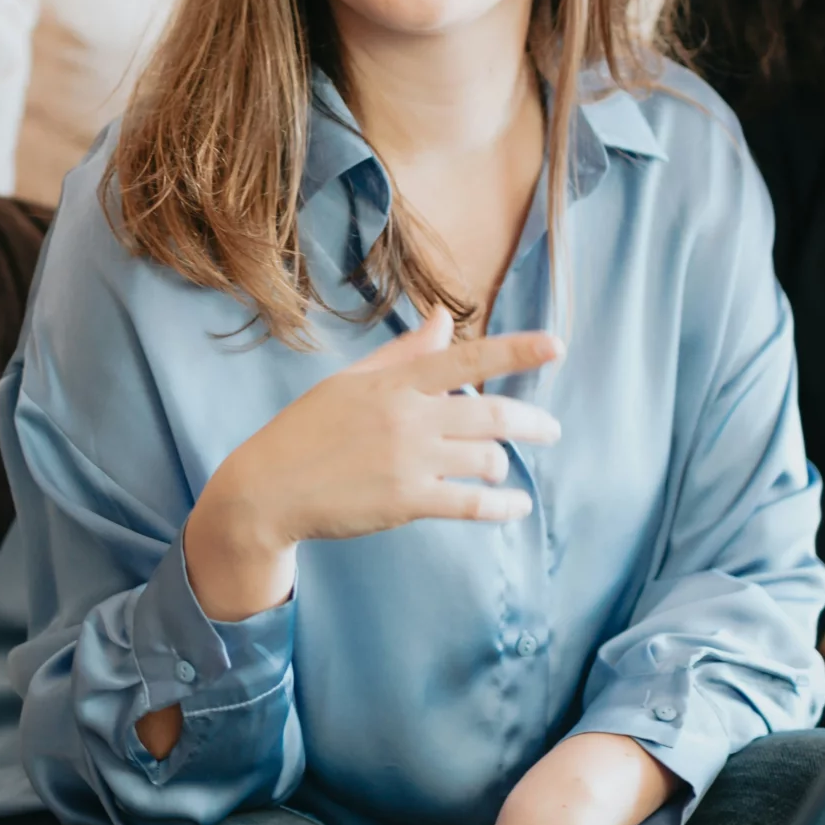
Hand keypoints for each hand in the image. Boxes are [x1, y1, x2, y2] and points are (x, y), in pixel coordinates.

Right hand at [182, 312, 560, 620]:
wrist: (267, 489)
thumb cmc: (308, 431)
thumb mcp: (352, 382)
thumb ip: (405, 352)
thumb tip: (444, 319)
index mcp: (395, 381)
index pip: (466, 357)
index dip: (516, 350)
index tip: (556, 344)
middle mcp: (407, 417)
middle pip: (492, 415)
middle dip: (533, 422)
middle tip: (552, 430)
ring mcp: (409, 460)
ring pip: (486, 459)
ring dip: (502, 466)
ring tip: (499, 470)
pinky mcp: (407, 501)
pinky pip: (472, 504)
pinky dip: (502, 506)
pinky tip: (516, 506)